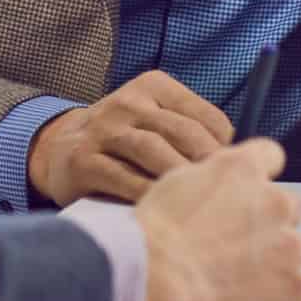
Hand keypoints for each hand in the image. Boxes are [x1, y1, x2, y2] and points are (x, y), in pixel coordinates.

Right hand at [30, 69, 232, 205]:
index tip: (237, 177)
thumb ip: (191, 134)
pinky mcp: (83, 160)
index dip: (227, 149)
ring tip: (198, 206)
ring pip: (152, 150)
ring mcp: (103, 129)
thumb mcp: (156, 121)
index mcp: (155, 87)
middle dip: (208, 165)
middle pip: (181, 131)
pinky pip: (121, 178)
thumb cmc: (124, 140)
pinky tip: (163, 213)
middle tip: (226, 197)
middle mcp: (129, 102)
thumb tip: (242, 164)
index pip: (205, 116)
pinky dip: (146, 195)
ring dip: (180, 179)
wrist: (59, 148)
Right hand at [138, 139, 300, 300]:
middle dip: (269, 223)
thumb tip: (221, 191)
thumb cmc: (155, 234)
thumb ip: (212, 179)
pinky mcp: (295, 286)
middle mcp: (275, 200)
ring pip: (296, 248)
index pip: (271, 156)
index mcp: (243, 168)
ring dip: (278, 259)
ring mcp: (289, 245)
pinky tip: (268, 299)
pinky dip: (293, 295)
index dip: (260, 177)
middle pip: (288, 207)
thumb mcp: (178, 182)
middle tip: (238, 245)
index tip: (250, 193)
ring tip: (244, 277)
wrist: (158, 276)